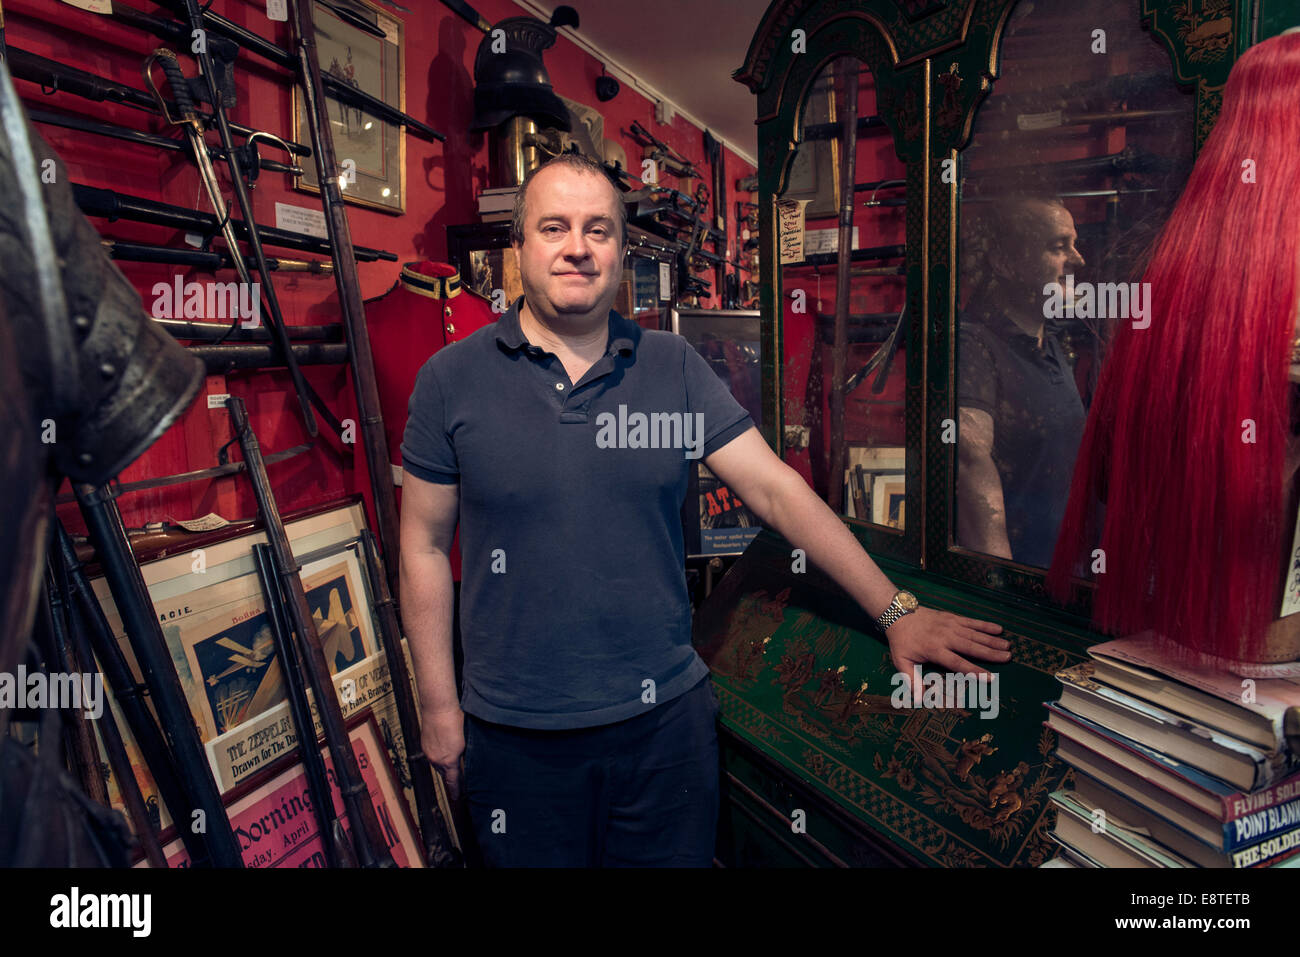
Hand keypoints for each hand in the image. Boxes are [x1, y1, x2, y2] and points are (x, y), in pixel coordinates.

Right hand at [420, 706, 465, 801]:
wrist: (438, 708)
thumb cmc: (455, 720)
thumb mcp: (465, 740)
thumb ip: (464, 754)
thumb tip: (464, 759)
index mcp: (449, 760)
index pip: (453, 780)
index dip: (455, 790)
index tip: (457, 797)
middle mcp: (437, 759)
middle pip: (444, 773)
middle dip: (450, 776)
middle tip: (456, 778)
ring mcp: (429, 752)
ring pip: (437, 764)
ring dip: (443, 765)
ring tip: (450, 761)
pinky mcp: (424, 744)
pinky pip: (431, 755)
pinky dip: (437, 755)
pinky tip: (442, 748)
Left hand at [885, 607, 1009, 690]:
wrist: (899, 614)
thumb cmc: (902, 641)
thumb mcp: (902, 662)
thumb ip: (911, 681)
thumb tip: (919, 700)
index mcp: (935, 650)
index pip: (958, 663)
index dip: (974, 671)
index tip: (990, 678)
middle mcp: (946, 637)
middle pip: (971, 647)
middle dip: (991, 653)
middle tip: (1008, 657)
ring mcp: (951, 625)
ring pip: (974, 634)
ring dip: (992, 640)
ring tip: (1008, 646)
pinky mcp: (953, 617)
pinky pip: (971, 622)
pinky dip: (985, 625)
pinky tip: (999, 629)